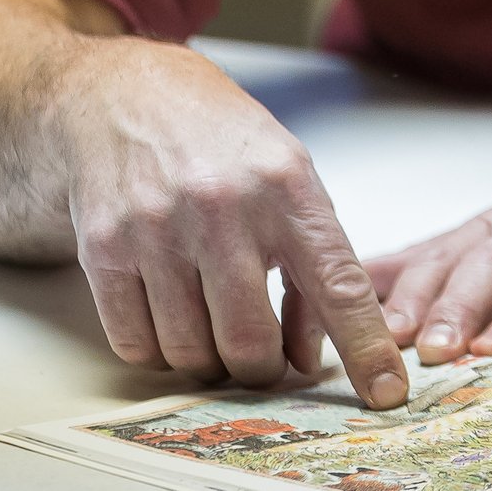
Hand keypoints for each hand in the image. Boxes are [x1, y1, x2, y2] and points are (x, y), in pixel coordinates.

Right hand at [50, 38, 407, 405]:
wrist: (127, 97)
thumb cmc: (223, 146)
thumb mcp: (290, 181)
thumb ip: (311, 263)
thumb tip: (306, 357)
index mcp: (287, 188)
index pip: (338, 286)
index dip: (365, 348)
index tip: (386, 393)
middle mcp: (224, 208)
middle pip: (249, 342)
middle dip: (261, 369)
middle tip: (260, 360)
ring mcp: (158, 228)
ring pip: (190, 352)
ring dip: (207, 361)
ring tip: (211, 326)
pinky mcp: (105, 247)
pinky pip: (137, 345)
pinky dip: (158, 352)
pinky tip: (169, 316)